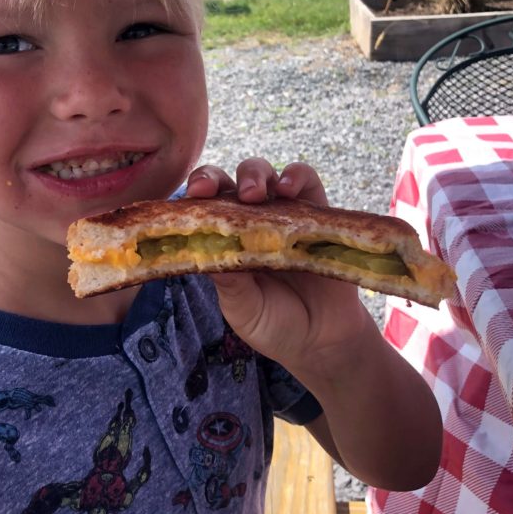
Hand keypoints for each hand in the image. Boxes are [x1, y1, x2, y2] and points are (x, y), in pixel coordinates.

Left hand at [185, 159, 369, 379]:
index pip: (201, 206)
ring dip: (254, 175)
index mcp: (223, 239)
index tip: (190, 197)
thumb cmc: (274, 323)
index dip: (192, 195)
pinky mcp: (316, 212)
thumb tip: (204, 252)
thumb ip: (230, 283)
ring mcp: (282, 213)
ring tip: (255, 194)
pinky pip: (306, 180)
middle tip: (211, 192)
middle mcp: (249, 220)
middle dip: (214, 179)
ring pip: (262, 173)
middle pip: (225, 182)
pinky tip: (288, 188)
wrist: (322, 340)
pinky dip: (296, 175)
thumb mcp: (244, 309)